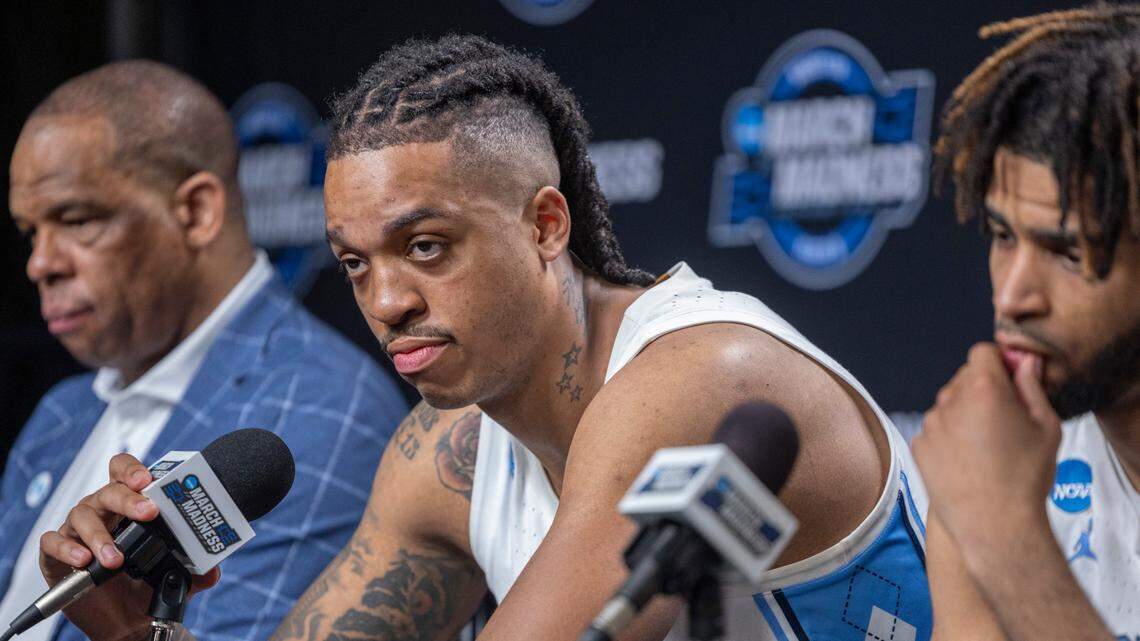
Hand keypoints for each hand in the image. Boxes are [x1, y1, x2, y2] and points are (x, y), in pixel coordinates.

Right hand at [37, 453, 219, 640]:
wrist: (123, 620)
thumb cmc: (145, 584)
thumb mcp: (174, 575)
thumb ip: (195, 569)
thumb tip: (213, 571)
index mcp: (128, 505)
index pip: (124, 472)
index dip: (133, 470)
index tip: (147, 480)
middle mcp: (102, 510)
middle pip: (109, 490)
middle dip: (128, 499)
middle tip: (147, 513)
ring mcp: (77, 530)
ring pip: (82, 515)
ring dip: (101, 535)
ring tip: (115, 558)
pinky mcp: (55, 555)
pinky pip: (53, 542)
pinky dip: (66, 548)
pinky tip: (82, 560)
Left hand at [912, 343, 1061, 568]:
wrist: (994, 526)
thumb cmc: (1027, 477)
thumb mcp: (1047, 428)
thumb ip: (1032, 388)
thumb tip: (1024, 364)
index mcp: (984, 389)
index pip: (983, 352)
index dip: (999, 362)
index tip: (1011, 381)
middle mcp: (950, 400)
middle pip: (965, 377)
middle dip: (983, 389)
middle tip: (1004, 419)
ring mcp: (930, 423)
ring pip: (949, 405)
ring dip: (965, 414)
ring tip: (987, 448)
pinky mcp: (918, 445)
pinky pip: (936, 430)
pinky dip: (949, 438)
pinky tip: (967, 462)